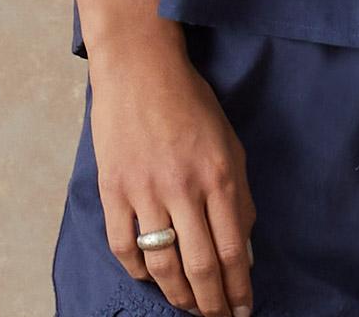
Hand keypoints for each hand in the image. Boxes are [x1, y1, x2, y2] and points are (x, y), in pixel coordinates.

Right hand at [88, 24, 257, 316]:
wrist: (140, 67)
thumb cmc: (190, 101)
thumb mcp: (229, 142)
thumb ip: (239, 195)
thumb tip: (245, 249)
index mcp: (219, 174)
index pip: (233, 250)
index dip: (240, 288)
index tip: (243, 311)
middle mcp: (184, 187)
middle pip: (201, 266)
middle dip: (212, 303)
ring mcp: (145, 190)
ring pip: (163, 264)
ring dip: (178, 296)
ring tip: (188, 308)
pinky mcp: (113, 189)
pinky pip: (125, 246)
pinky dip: (139, 271)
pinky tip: (151, 278)